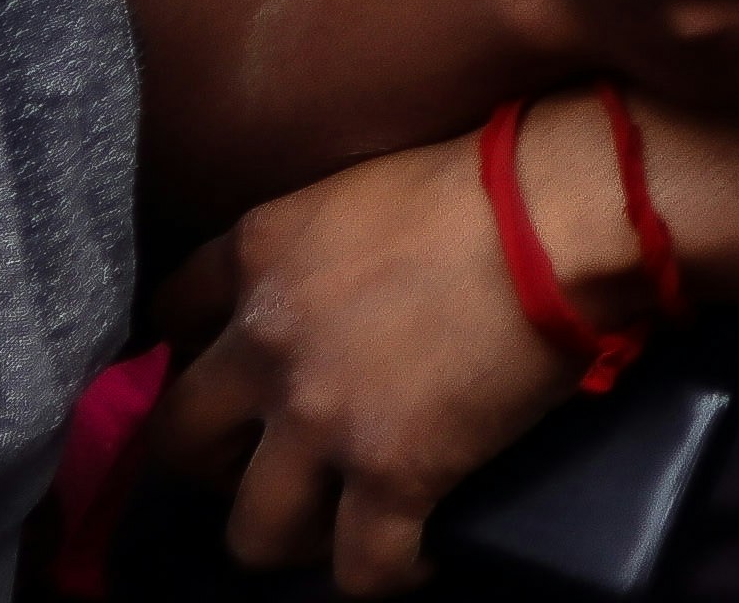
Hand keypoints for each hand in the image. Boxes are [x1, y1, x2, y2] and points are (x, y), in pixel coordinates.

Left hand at [142, 133, 583, 595]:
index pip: (171, 315)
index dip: (195, 353)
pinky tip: (417, 556)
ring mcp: (323, 419)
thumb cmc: (493, 176)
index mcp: (260, 252)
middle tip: (264, 462)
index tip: (232, 371)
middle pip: (181, 441)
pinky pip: (363, 567)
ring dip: (287, 536)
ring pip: (251, 533)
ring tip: (331, 527)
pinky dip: (388, 571)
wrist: (566, 214)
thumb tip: (331, 286)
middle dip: (214, 464)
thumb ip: (315, 241)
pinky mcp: (395, 475)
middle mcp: (266, 344)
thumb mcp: (365, 185)